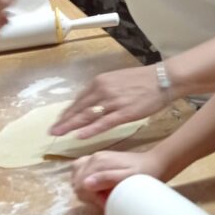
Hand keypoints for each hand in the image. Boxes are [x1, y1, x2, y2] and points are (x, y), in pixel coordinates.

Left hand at [50, 66, 167, 139]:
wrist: (163, 79)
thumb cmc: (142, 80)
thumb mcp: (117, 80)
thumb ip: (103, 90)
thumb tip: (92, 101)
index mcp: (100, 82)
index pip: (79, 100)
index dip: (68, 112)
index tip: (59, 120)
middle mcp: (103, 90)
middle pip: (79, 108)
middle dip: (64, 121)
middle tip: (52, 131)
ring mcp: (113, 102)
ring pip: (87, 116)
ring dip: (71, 126)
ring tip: (59, 134)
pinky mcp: (124, 113)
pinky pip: (103, 123)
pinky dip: (90, 130)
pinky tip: (80, 136)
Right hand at [71, 148, 168, 206]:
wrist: (154, 163)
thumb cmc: (144, 173)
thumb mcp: (128, 179)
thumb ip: (107, 179)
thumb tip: (85, 184)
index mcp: (99, 162)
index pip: (81, 185)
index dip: (92, 198)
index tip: (107, 202)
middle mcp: (94, 158)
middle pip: (76, 181)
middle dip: (88, 194)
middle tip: (106, 199)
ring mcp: (95, 158)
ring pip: (76, 176)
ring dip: (85, 188)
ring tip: (102, 194)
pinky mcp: (99, 160)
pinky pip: (81, 170)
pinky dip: (85, 181)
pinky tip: (98, 187)